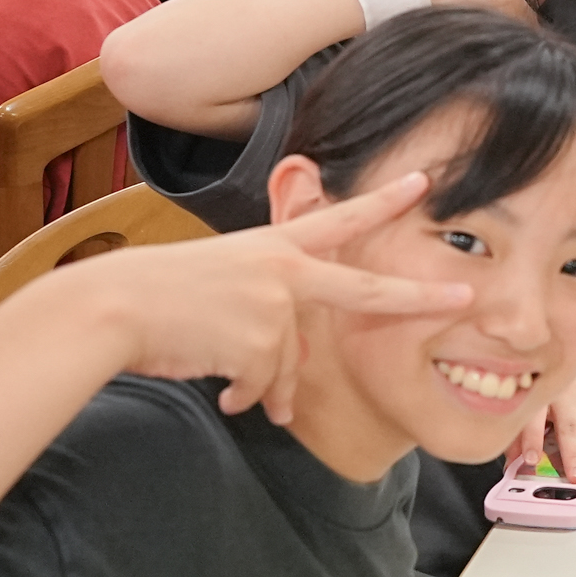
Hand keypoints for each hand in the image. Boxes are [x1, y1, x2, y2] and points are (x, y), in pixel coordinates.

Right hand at [104, 171, 471, 425]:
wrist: (111, 309)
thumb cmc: (156, 300)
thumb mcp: (221, 286)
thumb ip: (265, 318)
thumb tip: (278, 377)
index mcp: (272, 248)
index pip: (337, 219)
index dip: (382, 201)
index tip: (423, 181)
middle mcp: (282, 271)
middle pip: (364, 291)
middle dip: (419, 298)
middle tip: (464, 297)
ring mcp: (274, 306)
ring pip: (288, 365)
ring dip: (263, 384)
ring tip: (230, 383)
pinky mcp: (258, 341)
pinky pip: (264, 386)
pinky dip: (245, 396)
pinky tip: (222, 391)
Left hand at [510, 360, 575, 480]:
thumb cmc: (556, 391)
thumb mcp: (536, 406)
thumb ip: (521, 434)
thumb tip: (511, 463)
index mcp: (542, 395)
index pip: (535, 419)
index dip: (532, 439)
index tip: (531, 460)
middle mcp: (567, 392)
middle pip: (570, 426)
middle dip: (573, 454)